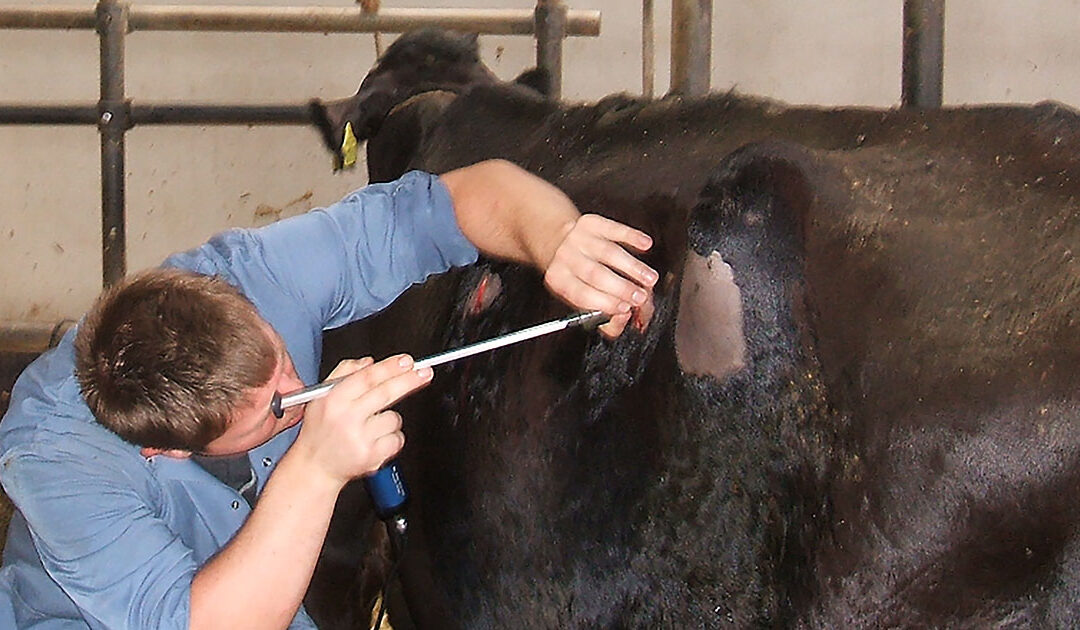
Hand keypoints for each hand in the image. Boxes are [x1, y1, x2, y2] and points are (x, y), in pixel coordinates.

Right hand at [290, 355, 432, 487]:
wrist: (315, 467)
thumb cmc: (319, 432)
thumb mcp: (321, 397)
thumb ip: (343, 374)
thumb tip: (369, 362)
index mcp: (333, 400)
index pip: (367, 377)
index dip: (390, 367)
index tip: (407, 361)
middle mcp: (347, 418)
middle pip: (385, 393)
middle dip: (409, 380)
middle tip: (425, 373)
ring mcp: (360, 438)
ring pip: (394, 418)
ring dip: (390, 420)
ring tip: (371, 427)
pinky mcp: (372, 456)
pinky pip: (397, 439)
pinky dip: (392, 439)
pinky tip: (375, 441)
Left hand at [543, 214, 657, 337]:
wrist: (555, 239)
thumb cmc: (571, 273)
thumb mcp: (576, 295)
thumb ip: (600, 314)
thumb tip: (624, 322)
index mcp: (559, 280)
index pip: (581, 294)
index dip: (605, 302)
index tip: (625, 310)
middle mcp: (566, 258)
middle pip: (596, 274)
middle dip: (622, 287)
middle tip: (642, 297)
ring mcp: (578, 238)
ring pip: (608, 252)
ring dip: (633, 267)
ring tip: (650, 279)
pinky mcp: (591, 223)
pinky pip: (613, 228)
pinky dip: (632, 236)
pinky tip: (646, 245)